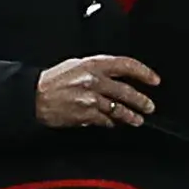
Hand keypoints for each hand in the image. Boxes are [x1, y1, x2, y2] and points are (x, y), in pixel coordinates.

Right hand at [36, 55, 158, 128]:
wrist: (34, 96)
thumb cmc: (53, 80)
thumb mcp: (77, 65)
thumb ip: (98, 68)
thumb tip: (118, 75)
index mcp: (93, 64)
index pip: (126, 65)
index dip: (144, 72)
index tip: (154, 80)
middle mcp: (94, 81)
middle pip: (126, 91)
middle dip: (141, 101)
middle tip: (149, 106)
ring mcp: (91, 99)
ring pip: (118, 109)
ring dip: (131, 116)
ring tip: (137, 120)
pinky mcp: (86, 115)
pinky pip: (105, 120)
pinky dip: (111, 122)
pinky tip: (115, 124)